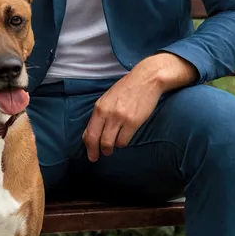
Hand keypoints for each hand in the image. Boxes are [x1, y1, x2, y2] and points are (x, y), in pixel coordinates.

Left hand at [82, 53, 196, 161]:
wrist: (146, 79)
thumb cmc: (126, 88)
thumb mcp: (108, 98)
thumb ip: (100, 114)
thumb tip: (91, 132)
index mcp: (99, 107)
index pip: (88, 133)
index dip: (88, 147)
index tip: (91, 154)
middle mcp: (107, 113)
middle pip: (97, 141)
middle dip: (97, 152)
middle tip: (100, 156)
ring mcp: (120, 118)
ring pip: (110, 143)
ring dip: (111, 148)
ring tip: (113, 147)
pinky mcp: (133, 122)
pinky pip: (124, 141)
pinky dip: (122, 143)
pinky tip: (124, 139)